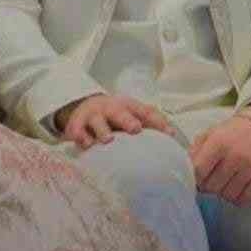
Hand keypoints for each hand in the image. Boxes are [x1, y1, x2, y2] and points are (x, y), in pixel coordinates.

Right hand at [55, 94, 178, 148]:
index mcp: (128, 106)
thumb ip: (151, 124)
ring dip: (103, 130)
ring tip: (108, 140)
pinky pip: (78, 131)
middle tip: (135, 129)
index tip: (168, 133)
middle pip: (119, 112)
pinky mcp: (77, 125)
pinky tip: (86, 144)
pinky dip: (82, 137)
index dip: (157, 121)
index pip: (145, 111)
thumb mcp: (132, 115)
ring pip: (98, 122)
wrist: (85, 108)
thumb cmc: (116, 117)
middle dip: (127, 120)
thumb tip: (174, 137)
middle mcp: (110, 108)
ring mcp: (93, 116)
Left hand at [188, 113, 250, 207]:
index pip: (199, 171)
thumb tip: (183, 173)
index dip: (195, 178)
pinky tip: (235, 188)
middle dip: (207, 186)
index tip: (196, 178)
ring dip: (222, 193)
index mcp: (218, 143)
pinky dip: (237, 198)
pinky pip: (245, 200)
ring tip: (223, 182)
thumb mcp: (208, 135)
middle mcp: (235, 156)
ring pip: (228, 196)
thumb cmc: (229, 133)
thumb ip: (194, 152)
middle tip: (210, 180)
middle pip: (212, 187)